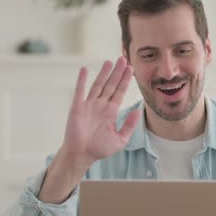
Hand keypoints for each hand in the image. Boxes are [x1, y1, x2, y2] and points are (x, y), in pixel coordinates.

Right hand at [37, 57, 140, 203]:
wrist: (81, 155)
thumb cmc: (98, 149)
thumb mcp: (120, 139)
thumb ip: (129, 125)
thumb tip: (138, 111)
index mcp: (110, 112)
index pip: (120, 92)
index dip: (125, 80)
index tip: (131, 69)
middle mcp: (100, 106)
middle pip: (111, 85)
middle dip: (117, 72)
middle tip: (123, 59)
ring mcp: (89, 105)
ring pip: (98, 85)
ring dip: (104, 73)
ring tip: (109, 61)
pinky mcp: (77, 108)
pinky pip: (80, 91)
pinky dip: (82, 80)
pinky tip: (85, 69)